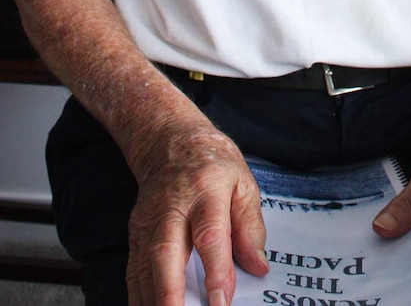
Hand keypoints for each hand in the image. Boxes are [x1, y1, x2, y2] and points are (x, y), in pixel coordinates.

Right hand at [125, 120, 267, 305]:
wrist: (170, 140)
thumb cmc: (213, 163)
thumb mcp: (243, 183)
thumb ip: (251, 227)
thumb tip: (258, 267)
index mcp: (207, 190)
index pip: (211, 235)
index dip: (216, 271)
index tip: (222, 302)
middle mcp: (173, 207)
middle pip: (167, 254)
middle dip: (171, 295)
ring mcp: (149, 220)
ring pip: (145, 267)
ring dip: (154, 301)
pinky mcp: (135, 232)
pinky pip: (133, 271)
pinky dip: (139, 297)